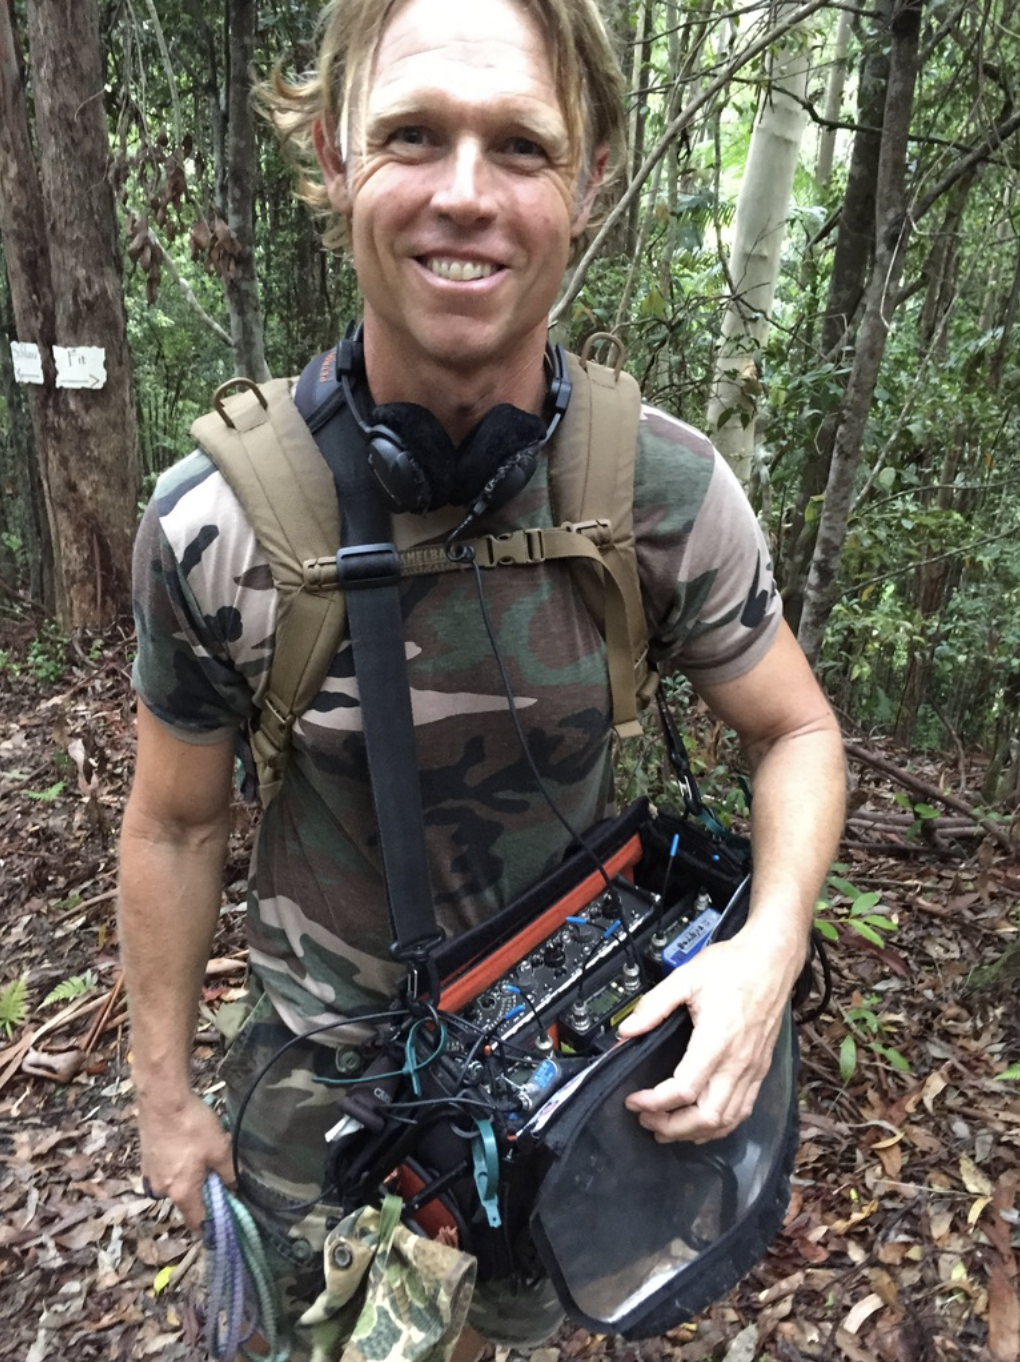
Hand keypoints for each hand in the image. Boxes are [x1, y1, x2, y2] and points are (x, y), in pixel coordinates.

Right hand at [138, 1090, 234, 1231]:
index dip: (210, 1225)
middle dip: (201, 1193)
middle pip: (185, 1201)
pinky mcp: (145, 1158)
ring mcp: (150, 1173)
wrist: (162, 1099)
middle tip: (216, 1176)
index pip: (196, 1222)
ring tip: (200, 1155)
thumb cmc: (193, 1126)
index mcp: (182, 1193)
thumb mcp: (220, 1149)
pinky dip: (176, 1165)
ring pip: (174, 1184)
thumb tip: (234, 1188)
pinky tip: (185, 1145)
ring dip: (187, 1177)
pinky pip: (165, 1170)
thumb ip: (229, 1173)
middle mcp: (161, 1189)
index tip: (222, 1222)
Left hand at [617, 926, 798, 1143]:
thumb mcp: (686, 977)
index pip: (685, 1089)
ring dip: (695, 1132)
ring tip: (667, 1128)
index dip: (655, 1101)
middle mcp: (738, 1061)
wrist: (772, 959)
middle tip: (646, 1120)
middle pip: (707, 1116)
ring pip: (727, 1120)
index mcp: (718, 1039)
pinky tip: (701, 1124)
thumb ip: (653, 1005)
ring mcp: (753, 1068)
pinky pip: (743, 1110)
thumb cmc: (734, 966)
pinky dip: (720, 1126)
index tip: (634, 1100)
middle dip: (672, 1127)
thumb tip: (626, 1031)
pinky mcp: (760, 1069)